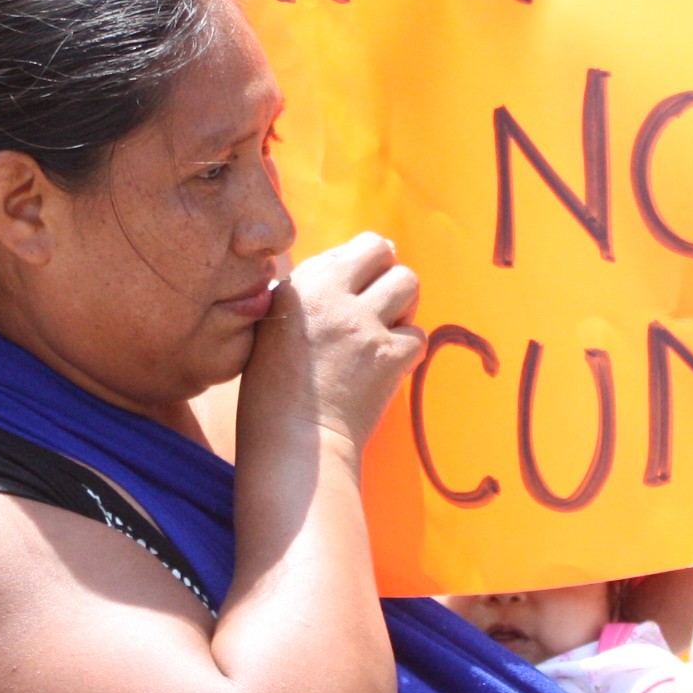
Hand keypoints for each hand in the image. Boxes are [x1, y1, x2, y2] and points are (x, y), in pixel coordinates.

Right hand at [240, 234, 422, 451]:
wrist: (294, 444)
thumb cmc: (274, 394)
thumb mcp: (273, 329)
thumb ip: (306, 294)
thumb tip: (351, 265)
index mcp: (300, 287)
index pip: (353, 248)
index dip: (364, 265)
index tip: (360, 287)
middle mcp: (332, 297)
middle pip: (383, 253)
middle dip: (387, 273)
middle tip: (380, 304)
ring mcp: (364, 326)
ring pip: (409, 284)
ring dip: (404, 304)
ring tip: (386, 329)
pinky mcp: (389, 357)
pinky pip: (418, 334)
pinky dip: (408, 349)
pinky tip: (388, 365)